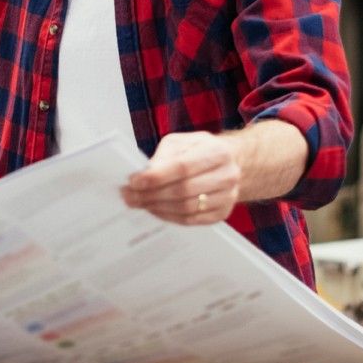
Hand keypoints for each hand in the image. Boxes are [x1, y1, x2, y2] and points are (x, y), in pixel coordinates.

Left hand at [122, 131, 241, 225]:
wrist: (231, 164)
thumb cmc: (202, 151)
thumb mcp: (183, 143)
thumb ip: (164, 156)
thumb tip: (144, 174)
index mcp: (217, 151)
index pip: (182, 167)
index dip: (156, 177)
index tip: (134, 181)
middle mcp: (227, 175)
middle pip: (183, 190)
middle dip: (152, 194)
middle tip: (130, 196)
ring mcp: (228, 196)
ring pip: (186, 208)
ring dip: (158, 207)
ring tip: (140, 202)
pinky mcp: (222, 213)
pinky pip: (192, 220)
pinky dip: (169, 216)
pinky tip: (156, 209)